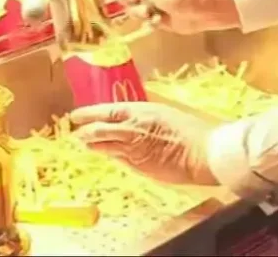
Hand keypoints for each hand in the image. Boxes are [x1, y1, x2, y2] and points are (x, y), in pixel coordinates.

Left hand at [71, 102, 216, 186]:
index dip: (89, 113)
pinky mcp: (138, 166)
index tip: (76, 115)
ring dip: (92, 145)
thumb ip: (145, 117)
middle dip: (84, 131)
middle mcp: (132, 129)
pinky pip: (119, 159)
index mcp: (141, 111)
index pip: (107, 111)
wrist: (202, 152)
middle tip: (75, 132)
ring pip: (104, 146)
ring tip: (84, 144)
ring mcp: (133, 149)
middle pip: (99, 130)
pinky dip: (109, 156)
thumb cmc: (190, 130)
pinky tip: (106, 155)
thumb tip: (132, 118)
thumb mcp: (165, 114)